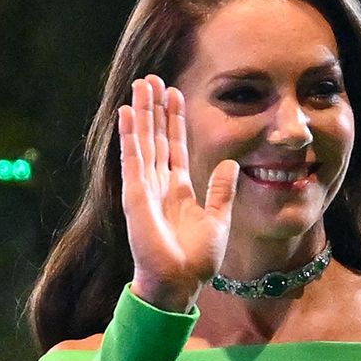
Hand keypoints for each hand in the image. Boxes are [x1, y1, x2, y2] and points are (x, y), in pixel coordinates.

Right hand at [118, 76, 234, 312]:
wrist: (180, 282)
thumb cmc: (196, 259)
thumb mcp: (218, 219)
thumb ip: (221, 191)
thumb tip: (232, 163)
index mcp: (179, 190)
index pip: (175, 146)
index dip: (175, 120)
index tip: (175, 92)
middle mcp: (159, 185)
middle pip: (156, 137)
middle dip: (155, 108)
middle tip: (152, 77)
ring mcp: (145, 189)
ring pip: (143, 142)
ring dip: (142, 113)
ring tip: (141, 84)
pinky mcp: (136, 197)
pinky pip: (133, 160)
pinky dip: (130, 136)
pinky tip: (128, 113)